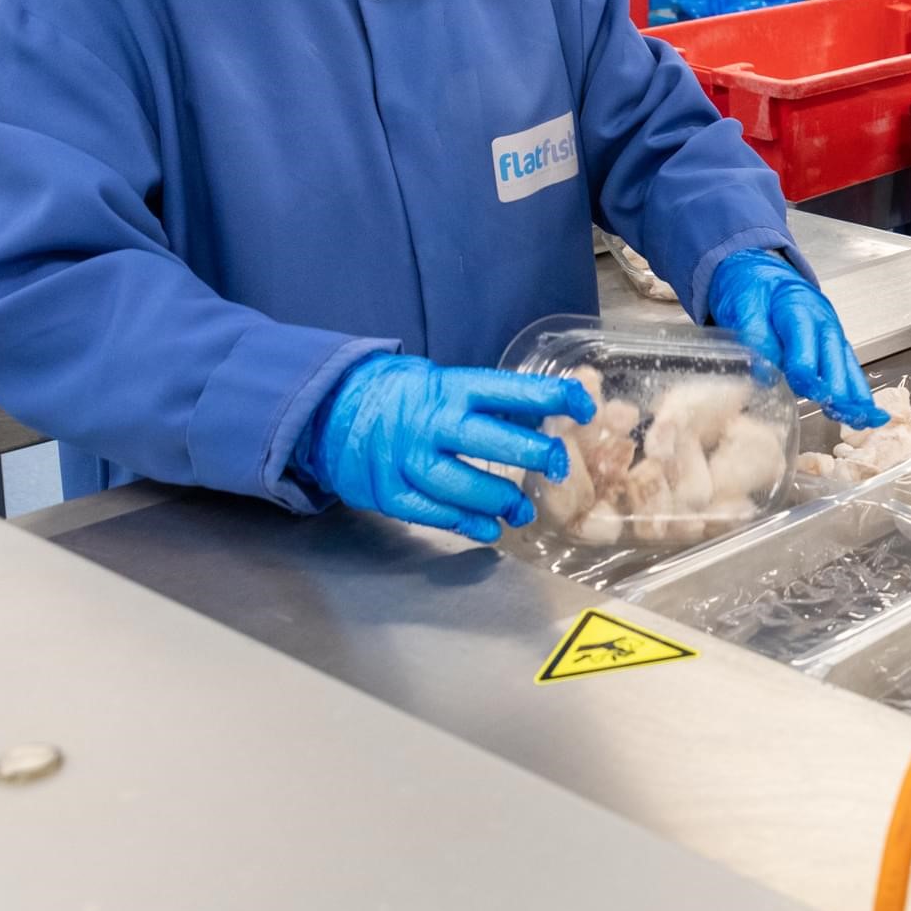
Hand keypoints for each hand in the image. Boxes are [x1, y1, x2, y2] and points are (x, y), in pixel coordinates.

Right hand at [300, 354, 592, 543]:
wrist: (327, 411)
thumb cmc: (400, 397)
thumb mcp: (438, 382)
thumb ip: (482, 400)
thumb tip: (542, 411)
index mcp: (447, 389)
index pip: (507, 391)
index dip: (549, 399)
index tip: (583, 407)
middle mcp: (428, 423)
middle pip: (488, 440)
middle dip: (531, 454)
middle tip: (558, 466)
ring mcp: (405, 460)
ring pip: (460, 484)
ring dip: (498, 501)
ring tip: (521, 510)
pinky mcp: (388, 491)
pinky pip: (432, 512)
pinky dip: (464, 523)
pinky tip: (488, 528)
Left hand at [708, 250, 886, 429]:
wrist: (761, 272)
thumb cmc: (752, 288)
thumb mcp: (743, 305)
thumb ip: (755, 336)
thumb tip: (765, 372)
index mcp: (798, 308)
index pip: (804, 343)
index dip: (805, 369)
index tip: (805, 390)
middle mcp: (823, 322)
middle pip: (834, 357)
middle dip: (839, 388)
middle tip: (841, 414)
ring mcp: (832, 334)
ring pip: (847, 365)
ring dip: (855, 394)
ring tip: (864, 420)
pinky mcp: (833, 345)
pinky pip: (849, 369)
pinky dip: (858, 391)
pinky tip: (866, 413)